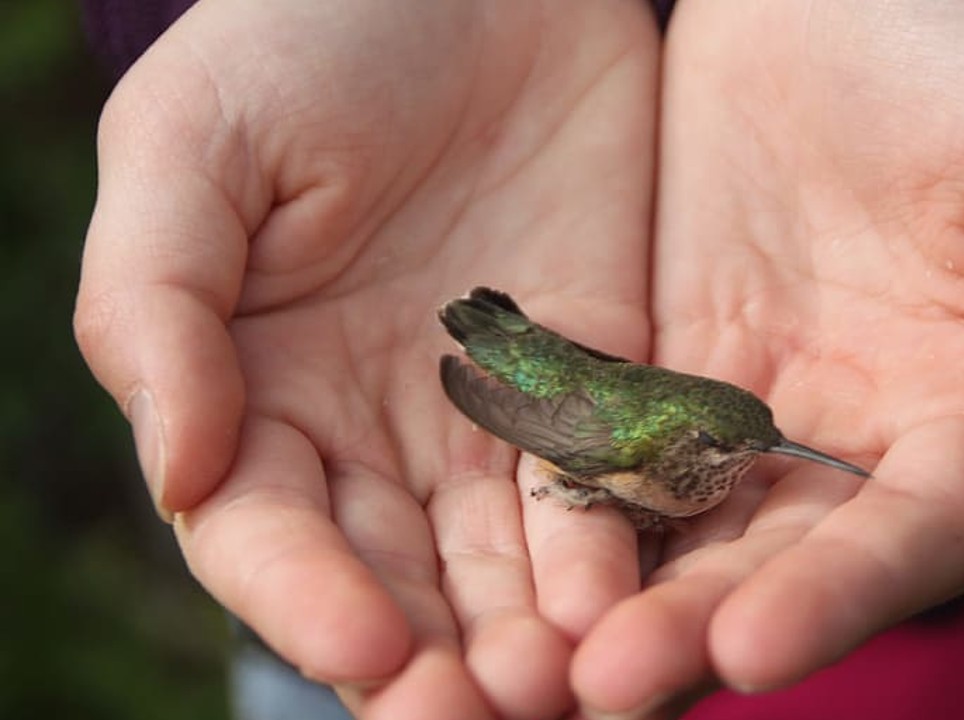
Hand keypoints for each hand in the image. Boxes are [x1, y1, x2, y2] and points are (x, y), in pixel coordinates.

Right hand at [73, 0, 659, 716]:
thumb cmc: (305, 35)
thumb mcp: (197, 144)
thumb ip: (158, 304)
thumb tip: (179, 470)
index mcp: (259, 394)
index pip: (271, 537)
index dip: (307, 601)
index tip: (369, 646)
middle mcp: (376, 432)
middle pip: (402, 581)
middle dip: (442, 659)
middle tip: (491, 715)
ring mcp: (494, 414)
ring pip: (512, 561)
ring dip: (539, 635)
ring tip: (571, 688)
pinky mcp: (598, 377)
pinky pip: (609, 483)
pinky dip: (622, 549)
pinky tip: (642, 603)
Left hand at [570, 0, 963, 714]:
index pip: (914, 541)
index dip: (842, 599)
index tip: (752, 646)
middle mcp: (867, 432)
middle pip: (787, 559)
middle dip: (705, 624)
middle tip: (611, 685)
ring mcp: (760, 399)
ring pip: (694, 521)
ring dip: (629, 591)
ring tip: (552, 658)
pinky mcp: (669, 352)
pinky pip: (621, 437)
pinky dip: (580, 497)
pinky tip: (521, 547)